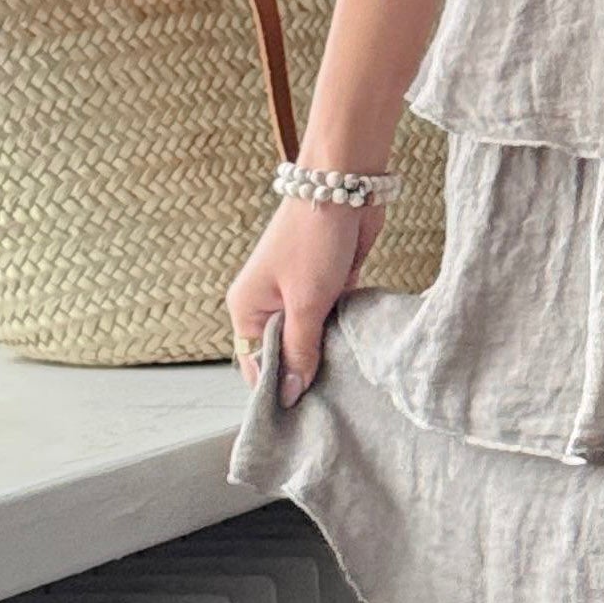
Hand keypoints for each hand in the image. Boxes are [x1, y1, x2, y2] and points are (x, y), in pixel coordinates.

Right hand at [226, 190, 386, 400]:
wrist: (345, 186)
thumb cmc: (313, 240)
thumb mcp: (305, 303)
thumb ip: (299, 351)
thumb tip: (288, 395)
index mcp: (246, 308)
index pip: (254, 364)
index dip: (275, 388)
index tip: (300, 416)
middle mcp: (267, 304)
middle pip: (282, 353)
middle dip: (304, 373)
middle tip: (330, 404)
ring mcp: (297, 295)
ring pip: (309, 339)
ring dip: (326, 353)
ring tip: (346, 385)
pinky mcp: (326, 286)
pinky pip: (329, 322)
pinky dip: (340, 334)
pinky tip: (357, 355)